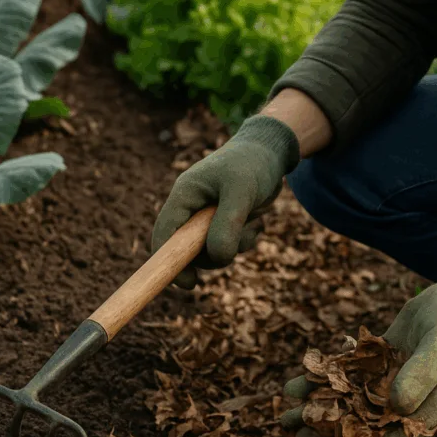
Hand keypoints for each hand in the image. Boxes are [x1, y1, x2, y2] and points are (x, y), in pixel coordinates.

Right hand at [152, 115, 299, 289]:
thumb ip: (227, 224)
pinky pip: (229, 248)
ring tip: (254, 220)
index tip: (188, 284)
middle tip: (240, 238)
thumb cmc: (253, 163)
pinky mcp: (221, 225)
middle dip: (216, 252)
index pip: (164, 235)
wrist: (271, 152)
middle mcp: (190, 209)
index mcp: (184, 195)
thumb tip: (217, 257)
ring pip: (213, 253)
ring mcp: (205, 219)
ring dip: (236, 246)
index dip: (168, 262)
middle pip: (189, 251)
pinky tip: (257, 221)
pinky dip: (245, 241)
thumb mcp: (242, 190)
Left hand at [281, 261, 436, 436]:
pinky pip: (344, 376)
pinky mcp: (374, 364)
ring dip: (318, 408)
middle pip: (363, 424)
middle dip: (329, 432)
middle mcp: (403, 402)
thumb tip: (397, 405)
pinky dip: (321, 380)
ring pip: (347, 401)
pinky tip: (294, 384)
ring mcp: (387, 383)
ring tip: (286, 416)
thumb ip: (423, 373)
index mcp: (425, 409)